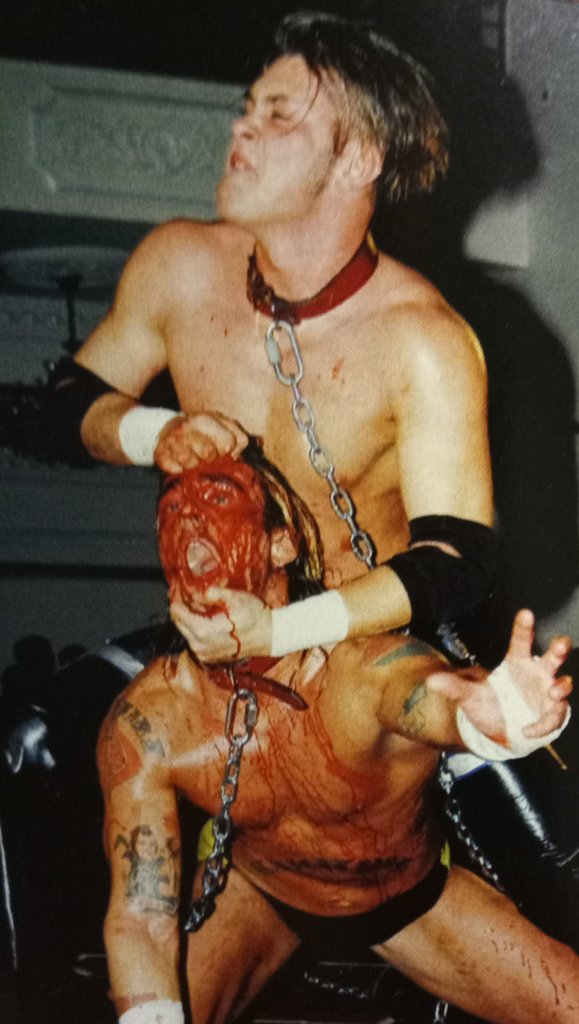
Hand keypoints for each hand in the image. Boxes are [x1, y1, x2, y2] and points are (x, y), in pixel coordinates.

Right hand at [154, 412, 247, 472]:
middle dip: (211, 459)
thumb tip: (236, 454)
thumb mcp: (221, 425)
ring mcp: (172, 441)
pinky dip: (180, 471)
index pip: (228, 442)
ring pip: (191, 463)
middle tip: (206, 456)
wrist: (167, 430)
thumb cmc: (200, 431)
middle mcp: (187, 428)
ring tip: (193, 460)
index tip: (221, 450)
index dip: (227, 450)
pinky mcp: (161, 455)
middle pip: (209, 453)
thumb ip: (237, 436)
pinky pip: (176, 470)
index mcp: (206, 419)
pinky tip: (181, 463)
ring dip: (195, 466)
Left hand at [170, 588, 272, 661]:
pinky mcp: (208, 657)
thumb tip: (193, 592)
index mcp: (202, 630)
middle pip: (178, 623)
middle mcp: (199, 645)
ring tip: (204, 609)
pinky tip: (210, 621)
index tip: (182, 591)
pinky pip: (195, 641)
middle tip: (193, 597)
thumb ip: (210, 593)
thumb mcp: (233, 597)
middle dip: (183, 609)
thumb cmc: (254, 616)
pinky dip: (197, 630)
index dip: (178, 599)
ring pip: (185, 632)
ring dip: (190, 619)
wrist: (269, 636)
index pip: (176, 613)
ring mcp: (203, 654)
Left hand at [427, 609, 571, 743]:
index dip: (524, 627)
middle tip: (560, 645)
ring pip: (562, 684)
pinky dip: (543, 723)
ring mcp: (547, 693)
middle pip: (553, 656)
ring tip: (552, 691)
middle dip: (559, 649)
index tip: (525, 613)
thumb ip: (454, 687)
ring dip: (560, 686)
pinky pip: (554, 716)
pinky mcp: (552, 713)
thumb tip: (431, 681)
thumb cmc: (488, 707)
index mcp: (517, 663)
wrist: (498, 733)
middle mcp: (536, 674)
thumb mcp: (469, 697)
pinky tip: (528, 729)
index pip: (522, 641)